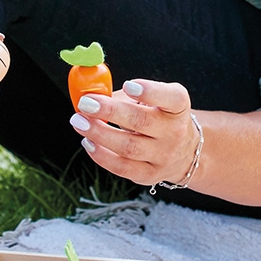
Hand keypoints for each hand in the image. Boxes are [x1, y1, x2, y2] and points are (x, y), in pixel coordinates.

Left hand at [69, 78, 201, 188]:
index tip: (128, 85)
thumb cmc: (158, 117)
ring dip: (99, 134)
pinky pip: (123, 168)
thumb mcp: (153, 100)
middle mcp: (175, 132)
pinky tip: (88, 142)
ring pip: (129, 147)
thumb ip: (126, 96)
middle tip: (86, 103)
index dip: (150, 91)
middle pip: (141, 122)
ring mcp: (163, 156)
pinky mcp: (150, 175)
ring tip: (79, 121)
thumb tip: (92, 94)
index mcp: (178, 107)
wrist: (182, 152)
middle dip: (110, 112)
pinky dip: (102, 156)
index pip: (172, 98)